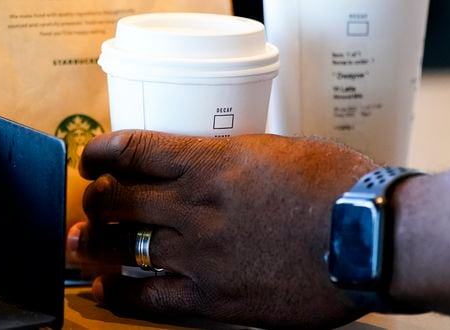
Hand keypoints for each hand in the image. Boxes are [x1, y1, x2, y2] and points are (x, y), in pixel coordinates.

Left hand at [67, 130, 376, 328]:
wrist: (371, 237)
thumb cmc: (336, 185)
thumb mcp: (274, 150)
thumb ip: (227, 160)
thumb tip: (202, 166)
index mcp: (210, 161)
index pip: (132, 150)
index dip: (99, 152)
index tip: (92, 158)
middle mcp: (194, 206)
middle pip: (116, 199)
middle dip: (94, 199)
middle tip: (90, 202)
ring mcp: (200, 254)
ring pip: (120, 246)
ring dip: (91, 243)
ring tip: (79, 242)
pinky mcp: (213, 299)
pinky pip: (147, 299)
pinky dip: (116, 294)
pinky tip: (102, 290)